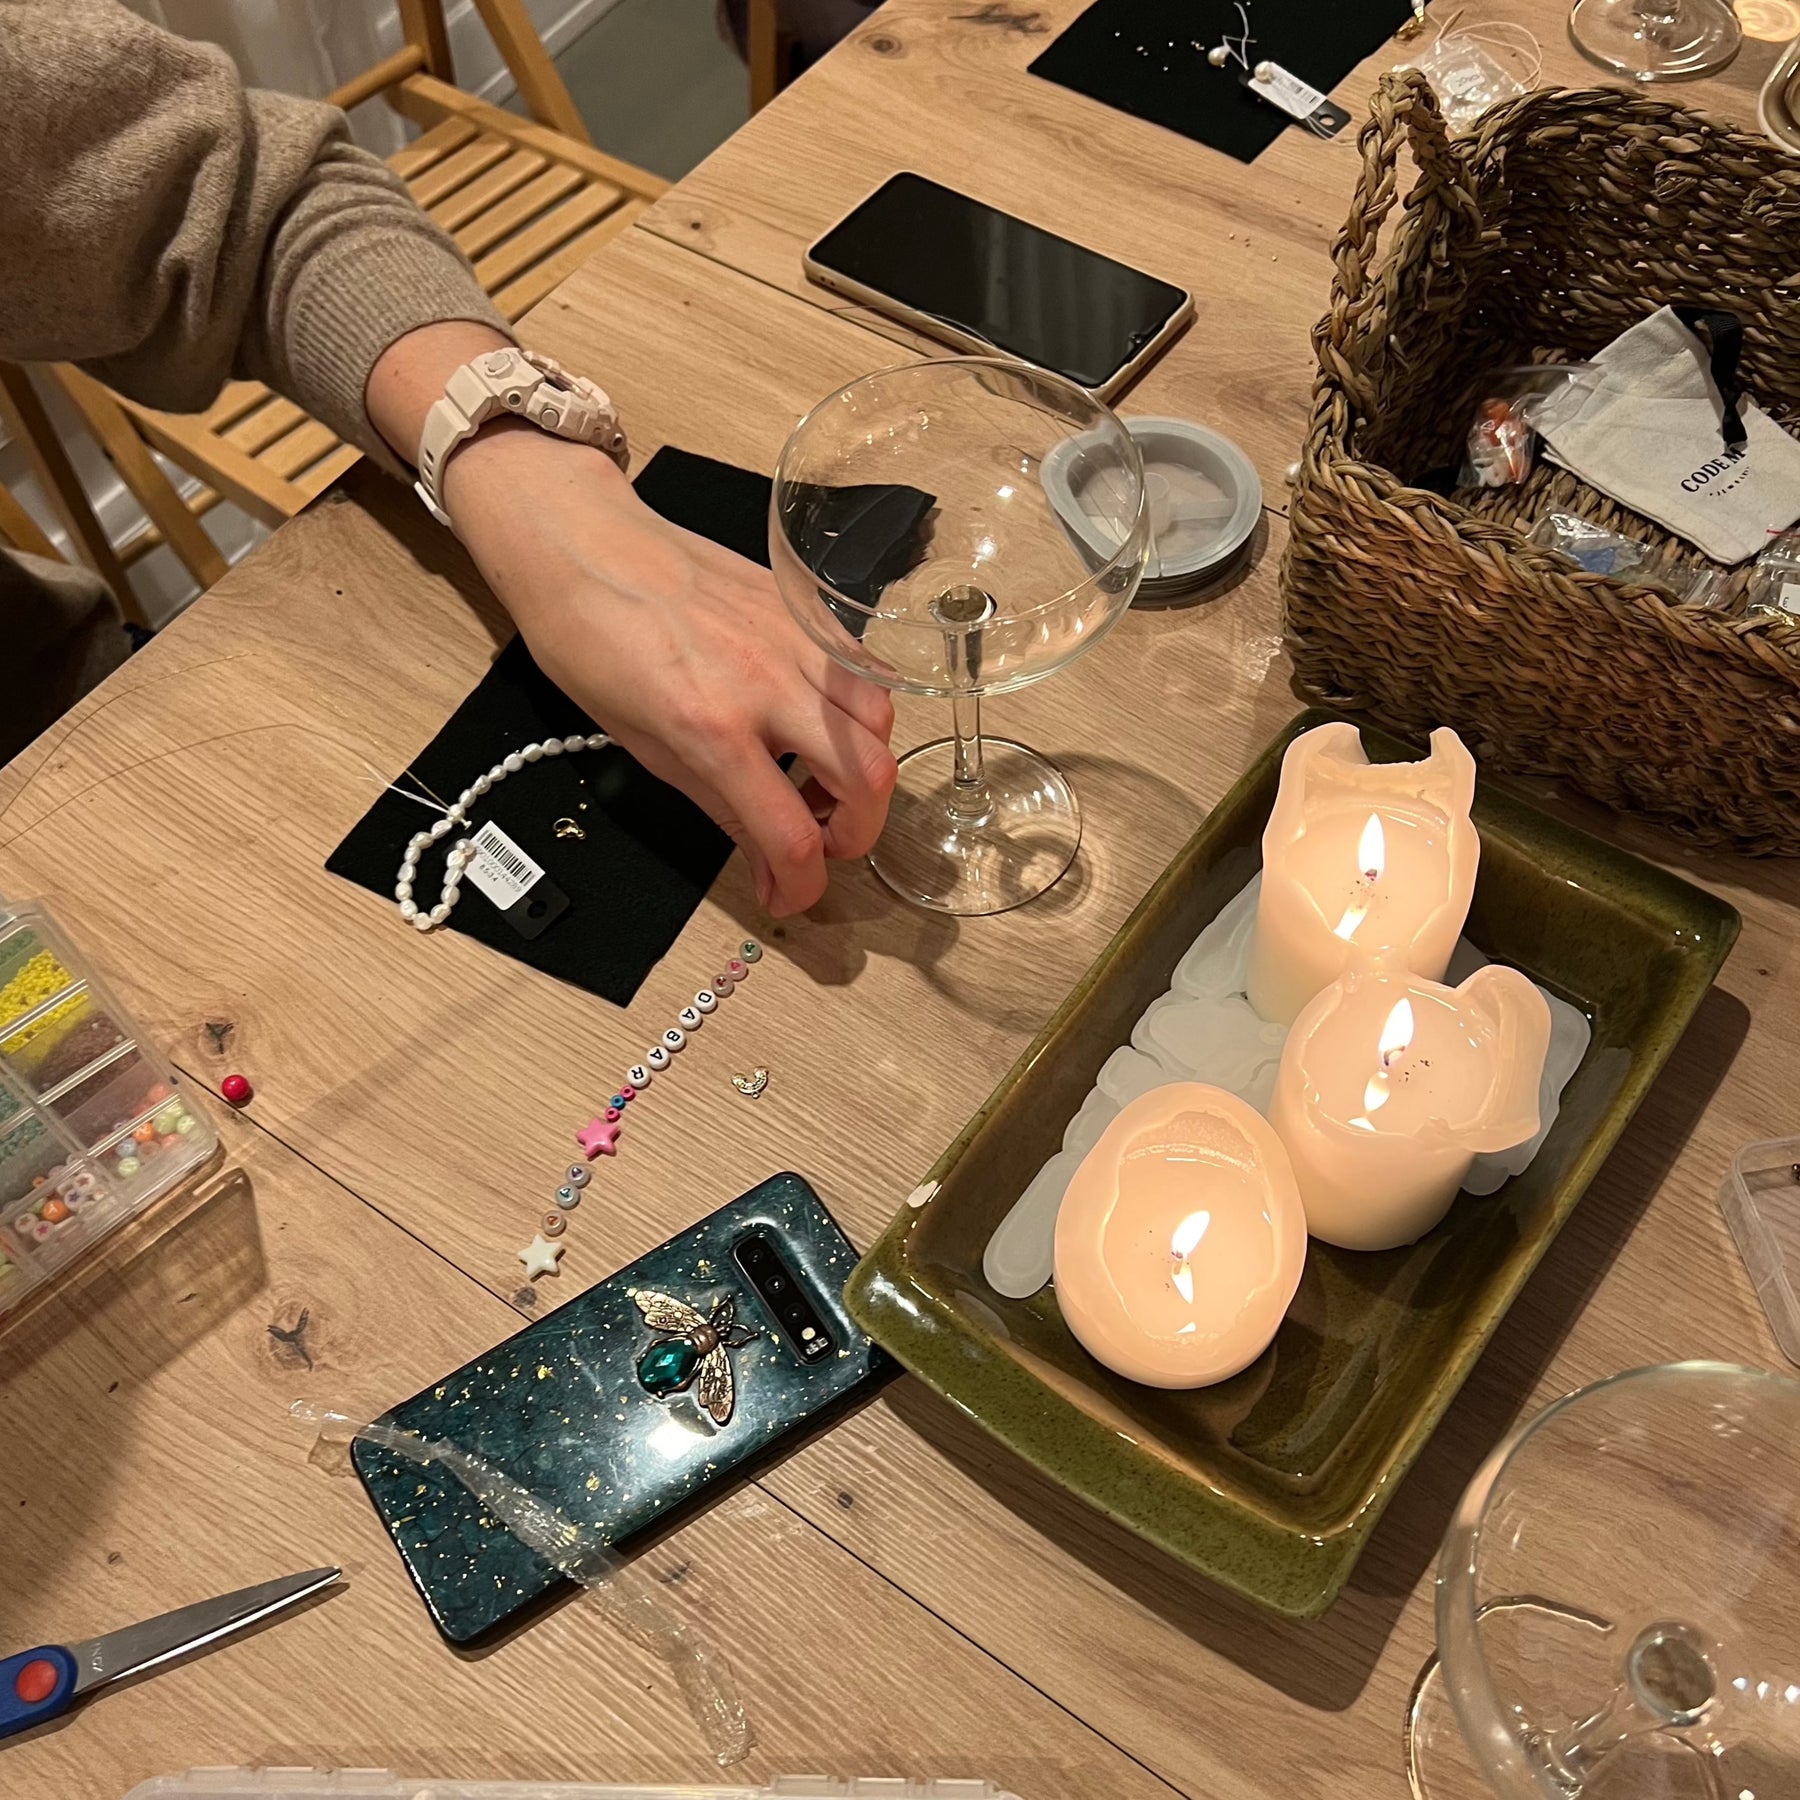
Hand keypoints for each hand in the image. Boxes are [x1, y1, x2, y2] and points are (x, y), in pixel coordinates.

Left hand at [367, 321, 896, 913]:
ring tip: (822, 779)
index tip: (791, 895)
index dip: (802, 886)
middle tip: (823, 841)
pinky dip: (858, 711)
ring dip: (864, 769)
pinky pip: (863, 670)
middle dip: (856, 832)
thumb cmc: (591, 643)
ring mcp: (794, 640)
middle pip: (868, 778)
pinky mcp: (804, 609)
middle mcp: (767, 684)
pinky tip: (820, 722)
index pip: (792, 836)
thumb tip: (768, 863)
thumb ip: (720, 807)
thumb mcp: (644, 747)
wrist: (583, 547)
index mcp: (711, 730)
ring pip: (881, 721)